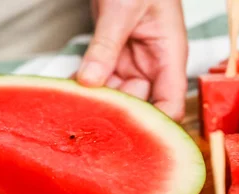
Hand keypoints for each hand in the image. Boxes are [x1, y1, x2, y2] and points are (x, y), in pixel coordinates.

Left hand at [76, 0, 187, 121]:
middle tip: (85, 119)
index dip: (153, 126)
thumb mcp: (122, 10)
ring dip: (95, 101)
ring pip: (115, 96)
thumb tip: (90, 81)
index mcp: (169, 56)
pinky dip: (82, 87)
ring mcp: (132, 63)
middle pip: (138, 105)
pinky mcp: (112, 57)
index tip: (127, 137)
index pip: (170, 104)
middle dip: (114, 114)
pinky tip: (68, 91)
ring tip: (73, 107)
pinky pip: (98, 80)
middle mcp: (153, 65)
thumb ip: (106, 45)